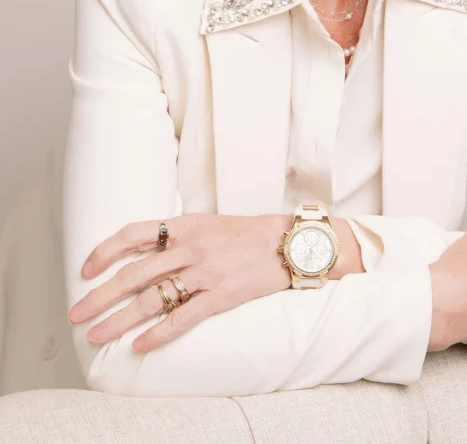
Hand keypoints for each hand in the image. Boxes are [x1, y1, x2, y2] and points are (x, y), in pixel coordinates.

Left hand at [67, 213, 291, 352]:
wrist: (287, 243)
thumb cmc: (246, 234)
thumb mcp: (208, 224)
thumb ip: (177, 236)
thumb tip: (142, 253)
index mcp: (185, 224)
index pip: (134, 233)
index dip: (106, 251)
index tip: (86, 270)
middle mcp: (191, 246)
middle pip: (134, 273)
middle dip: (100, 295)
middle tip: (76, 314)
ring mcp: (206, 272)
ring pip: (152, 298)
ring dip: (120, 320)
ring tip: (98, 336)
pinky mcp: (222, 295)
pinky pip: (184, 317)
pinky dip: (159, 332)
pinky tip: (140, 345)